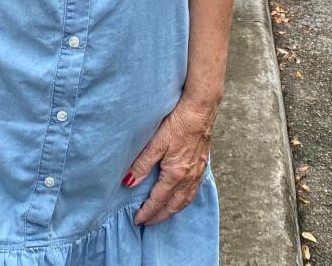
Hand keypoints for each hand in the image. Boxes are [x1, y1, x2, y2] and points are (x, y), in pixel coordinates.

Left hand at [125, 97, 216, 225]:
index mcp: (175, 174)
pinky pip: (194, 191)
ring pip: (185, 200)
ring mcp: (198, 172)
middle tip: (147, 222)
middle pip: (173, 205)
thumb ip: (141, 165)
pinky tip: (181, 197)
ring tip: (163, 214)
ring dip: (173, 210)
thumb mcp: (155, 143)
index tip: (137, 220)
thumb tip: (128, 183)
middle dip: (160, 216)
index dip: (147, 212)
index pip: (159, 200)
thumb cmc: (178, 122)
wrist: (201, 109)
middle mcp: (189, 177)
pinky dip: (185, 200)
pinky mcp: (203, 165)